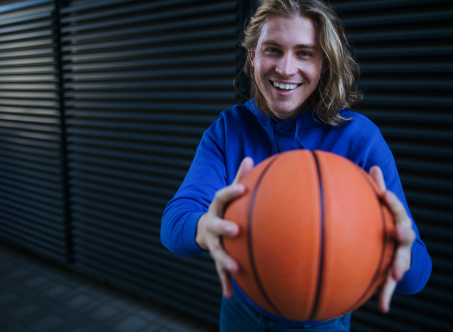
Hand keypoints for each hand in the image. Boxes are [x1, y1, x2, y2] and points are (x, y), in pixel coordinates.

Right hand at [196, 157, 253, 296]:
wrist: (202, 228)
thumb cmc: (225, 208)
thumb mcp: (229, 193)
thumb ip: (240, 178)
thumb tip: (250, 158)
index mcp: (216, 207)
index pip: (222, 196)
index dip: (232, 191)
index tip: (243, 188)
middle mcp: (211, 225)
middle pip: (216, 226)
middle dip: (224, 228)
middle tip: (236, 230)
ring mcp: (212, 242)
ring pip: (217, 252)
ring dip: (225, 260)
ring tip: (236, 268)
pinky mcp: (216, 257)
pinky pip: (220, 271)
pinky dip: (225, 283)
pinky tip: (230, 295)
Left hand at [369, 166, 415, 312]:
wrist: (399, 246)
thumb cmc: (386, 221)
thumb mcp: (384, 206)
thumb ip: (378, 188)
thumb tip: (373, 166)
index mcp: (398, 220)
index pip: (396, 209)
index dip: (392, 201)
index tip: (384, 193)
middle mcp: (403, 239)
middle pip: (406, 235)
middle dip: (403, 233)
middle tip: (398, 231)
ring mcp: (400, 257)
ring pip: (401, 261)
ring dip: (398, 267)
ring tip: (395, 273)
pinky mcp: (392, 273)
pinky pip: (389, 286)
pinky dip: (387, 296)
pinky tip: (383, 307)